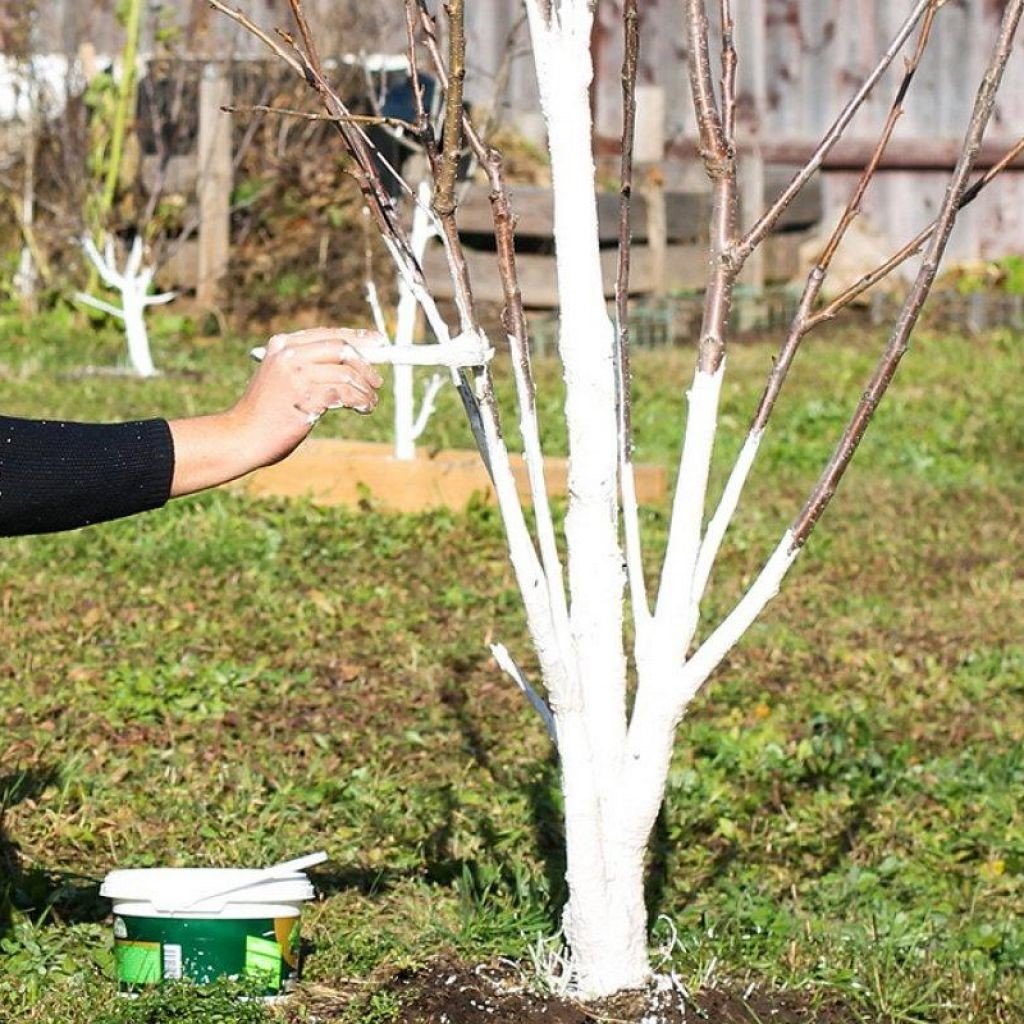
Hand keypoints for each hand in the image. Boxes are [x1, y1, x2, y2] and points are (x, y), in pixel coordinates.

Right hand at [229, 326, 385, 467]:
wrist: (243, 436)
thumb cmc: (266, 412)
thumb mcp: (283, 378)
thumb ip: (309, 366)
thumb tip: (353, 363)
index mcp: (282, 344)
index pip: (328, 334)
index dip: (358, 337)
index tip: (378, 342)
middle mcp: (289, 354)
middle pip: (341, 349)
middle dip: (366, 365)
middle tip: (377, 381)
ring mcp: (297, 374)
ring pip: (347, 373)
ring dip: (365, 389)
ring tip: (370, 402)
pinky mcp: (306, 395)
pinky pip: (345, 394)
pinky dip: (360, 401)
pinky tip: (363, 408)